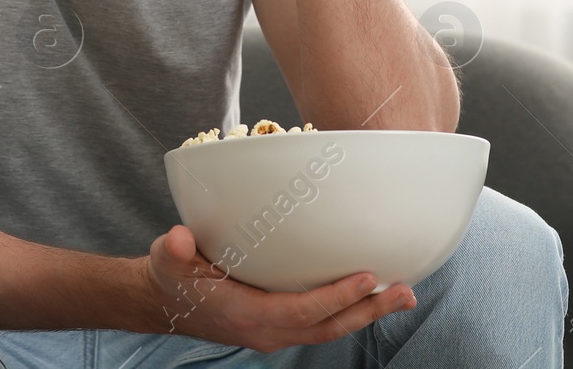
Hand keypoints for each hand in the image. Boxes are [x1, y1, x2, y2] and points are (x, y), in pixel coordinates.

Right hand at [142, 223, 415, 352]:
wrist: (166, 301)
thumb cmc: (173, 275)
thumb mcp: (166, 258)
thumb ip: (172, 249)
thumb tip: (179, 239)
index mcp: (244, 314)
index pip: (299, 311)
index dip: (335, 298)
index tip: (367, 277)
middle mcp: (265, 331)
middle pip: (326, 327)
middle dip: (368, 310)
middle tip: (405, 292)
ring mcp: (275, 332)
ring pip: (329, 329)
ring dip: (367, 313)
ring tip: (403, 294)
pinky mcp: (281, 326)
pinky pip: (322, 324)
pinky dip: (351, 310)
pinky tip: (373, 294)